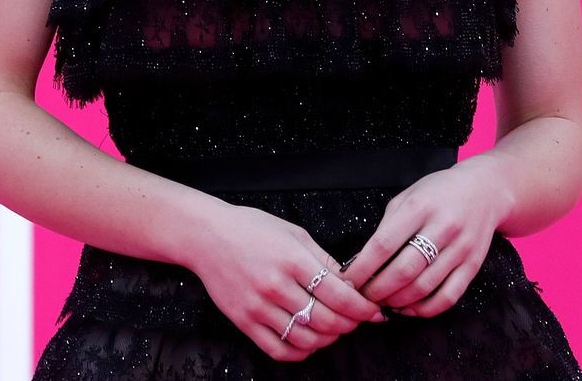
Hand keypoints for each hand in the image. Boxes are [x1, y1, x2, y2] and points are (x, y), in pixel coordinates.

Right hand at [191, 201, 387, 361]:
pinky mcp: (244, 322)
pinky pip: (278, 349)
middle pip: (326, 320)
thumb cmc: (252, 229)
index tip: (374, 311)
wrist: (207, 237)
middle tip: (358, 321)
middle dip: (350, 325)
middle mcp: (276, 286)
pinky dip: (301, 352)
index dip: (362, 308)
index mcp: (293, 259)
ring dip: (328, 339)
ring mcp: (258, 307)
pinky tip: (310, 342)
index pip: (339, 295)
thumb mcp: (294, 233)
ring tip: (336, 330)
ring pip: (305, 338)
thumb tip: (351, 283)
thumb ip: (323, 260)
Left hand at [347, 154, 512, 318]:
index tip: (347, 280)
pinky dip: (425, 309)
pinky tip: (409, 308)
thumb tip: (362, 261)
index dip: (362, 268)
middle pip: (404, 270)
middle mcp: (443, 227)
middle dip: (377, 290)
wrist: (485, 190)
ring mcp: (461, 248)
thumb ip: (386, 226)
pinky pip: (448, 296)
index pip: (384, 244)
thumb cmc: (438, 193)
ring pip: (424, 287)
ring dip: (397, 301)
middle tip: (363, 297)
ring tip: (383, 303)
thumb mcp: (408, 197)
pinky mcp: (473, 265)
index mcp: (420, 207)